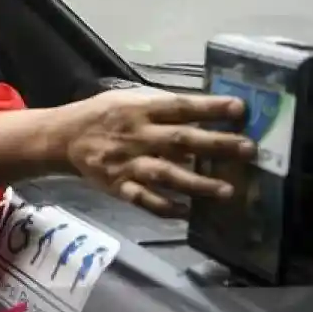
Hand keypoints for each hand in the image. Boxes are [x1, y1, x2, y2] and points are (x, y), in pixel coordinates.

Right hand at [59, 90, 256, 216]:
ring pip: (166, 175)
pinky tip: (189, 213)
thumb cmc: (102, 114)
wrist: (64, 137)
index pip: (180, 107)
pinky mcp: (119, 186)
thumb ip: (160, 105)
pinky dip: (167, 208)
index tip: (240, 108)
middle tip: (248, 149)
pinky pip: (145, 200)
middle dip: (216, 145)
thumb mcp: (127, 98)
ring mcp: (128, 163)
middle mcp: (137, 135)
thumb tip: (203, 109)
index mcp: (139, 109)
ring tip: (227, 190)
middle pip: (181, 140)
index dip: (210, 107)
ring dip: (197, 183)